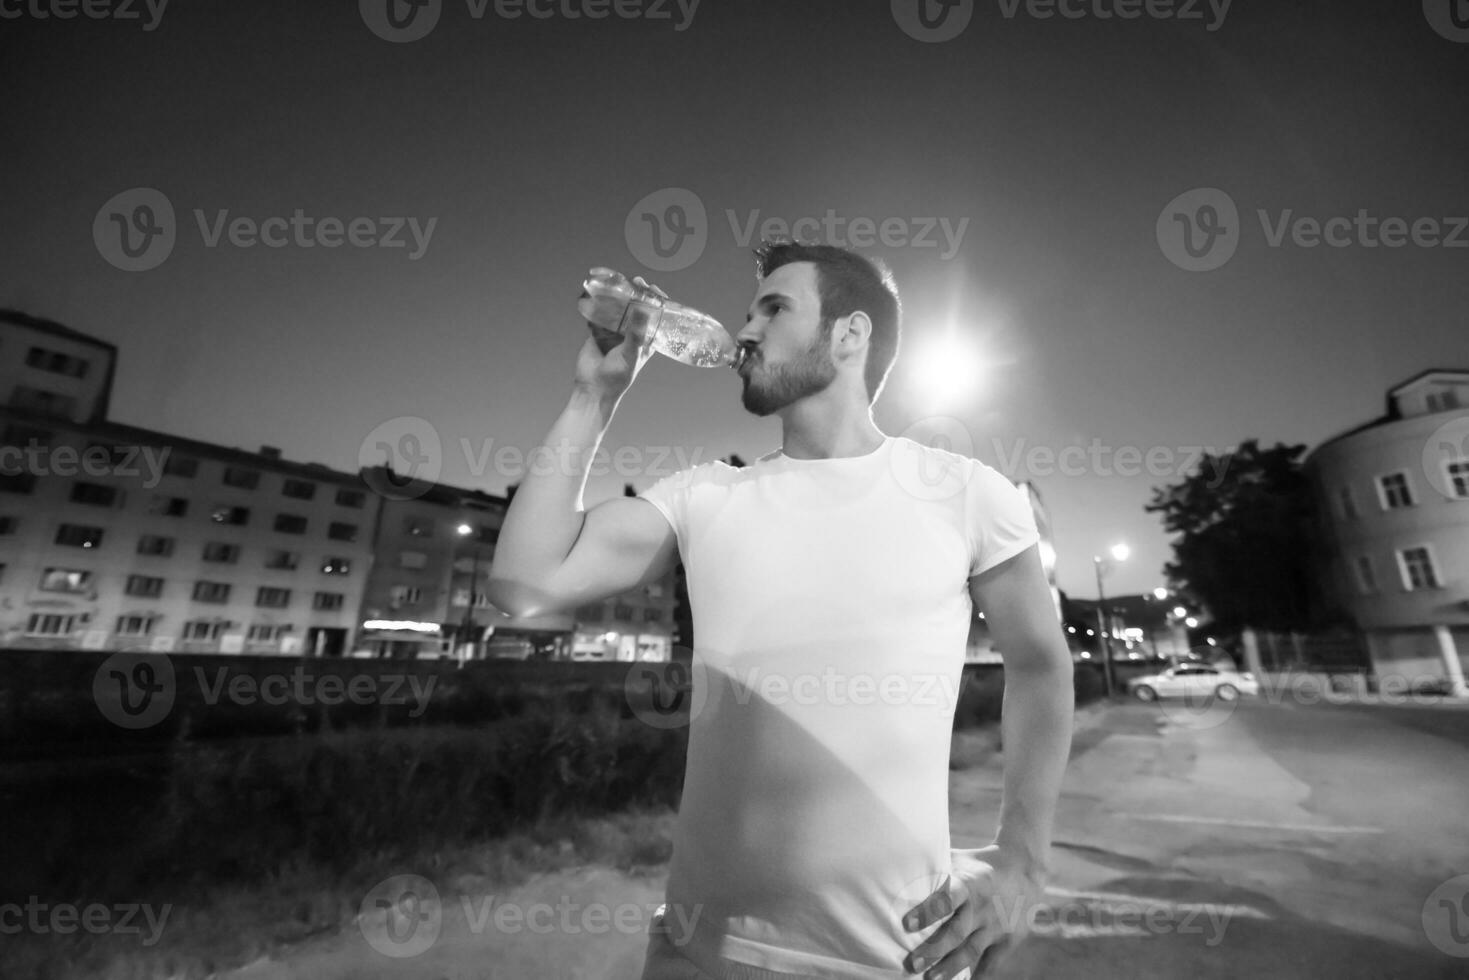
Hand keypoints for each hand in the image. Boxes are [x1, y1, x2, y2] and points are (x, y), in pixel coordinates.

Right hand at [574, 273, 663, 401]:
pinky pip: (600, 314)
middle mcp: (632, 334)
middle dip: (638, 294)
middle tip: (637, 281)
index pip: (657, 317)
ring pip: (619, 309)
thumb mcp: (631, 355)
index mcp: (646, 341)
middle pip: (638, 308)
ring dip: (619, 295)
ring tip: (620, 281)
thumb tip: (644, 309)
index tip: (655, 289)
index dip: (658, 302)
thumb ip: (637, 333)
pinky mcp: (598, 332)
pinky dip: (600, 303)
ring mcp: (615, 332)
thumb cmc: (617, 377)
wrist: (592, 388)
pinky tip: (600, 291)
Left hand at [901, 844, 1046, 978]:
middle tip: (910, 964)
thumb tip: (893, 869)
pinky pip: (992, 963)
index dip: (927, 911)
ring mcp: (996, 925)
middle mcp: (981, 906)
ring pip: (971, 951)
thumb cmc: (978, 865)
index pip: (946, 897)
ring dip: (949, 968)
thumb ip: (932, 867)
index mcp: (968, 883)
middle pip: (956, 931)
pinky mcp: (1009, 940)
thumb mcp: (958, 859)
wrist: (1025, 867)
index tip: (906, 924)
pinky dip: (978, 977)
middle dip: (933, 949)